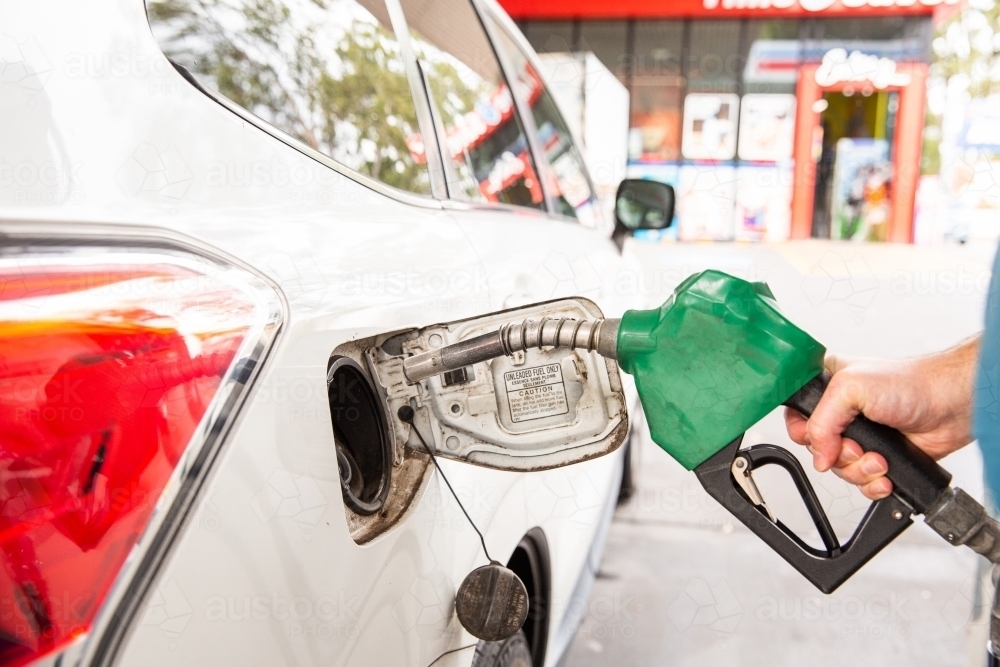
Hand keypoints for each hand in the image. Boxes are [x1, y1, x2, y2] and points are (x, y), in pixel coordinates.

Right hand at [784, 337, 978, 499]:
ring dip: (859, 470)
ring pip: (839, 468)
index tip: (819, 438)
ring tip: (879, 458)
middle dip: (838, 455)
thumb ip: (822, 421)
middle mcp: (841, 413)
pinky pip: (861, 482)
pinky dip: (872, 483)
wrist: (951, 405)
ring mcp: (860, 436)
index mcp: (826, 386)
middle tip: (857, 446)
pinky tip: (885, 472)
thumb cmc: (910, 383)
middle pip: (817, 448)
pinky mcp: (879, 456)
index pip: (796, 415)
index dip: (803, 432)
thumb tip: (818, 455)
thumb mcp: (850, 388)